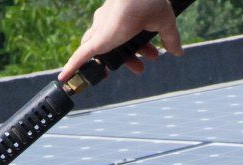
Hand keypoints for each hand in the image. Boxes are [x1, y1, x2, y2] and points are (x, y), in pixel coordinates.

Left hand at [61, 0, 182, 78]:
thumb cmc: (149, 1)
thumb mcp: (163, 23)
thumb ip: (170, 38)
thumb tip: (178, 52)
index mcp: (124, 17)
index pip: (127, 36)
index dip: (140, 48)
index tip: (153, 55)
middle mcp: (109, 23)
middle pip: (111, 45)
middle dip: (127, 58)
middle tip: (139, 68)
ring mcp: (101, 32)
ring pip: (96, 50)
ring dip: (101, 64)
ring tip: (100, 76)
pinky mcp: (96, 41)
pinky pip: (80, 57)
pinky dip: (72, 68)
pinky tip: (65, 78)